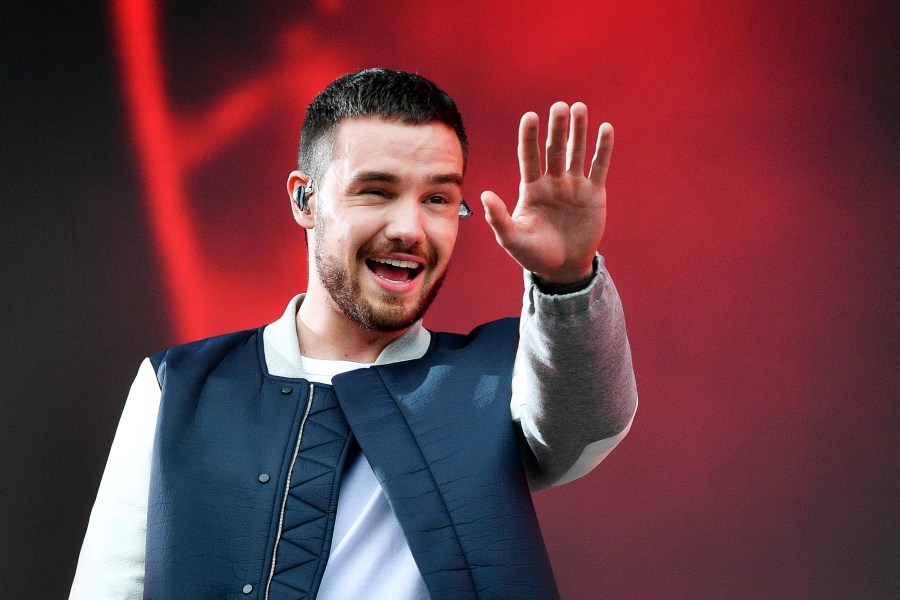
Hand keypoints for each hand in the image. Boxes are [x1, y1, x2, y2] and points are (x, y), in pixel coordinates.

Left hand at [481, 102, 612, 283]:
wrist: (562, 268)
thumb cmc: (533, 254)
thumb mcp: (512, 238)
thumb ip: (498, 217)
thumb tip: (484, 195)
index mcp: (531, 188)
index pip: (529, 156)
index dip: (529, 137)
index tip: (530, 117)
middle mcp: (552, 182)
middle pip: (554, 149)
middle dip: (557, 128)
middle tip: (559, 106)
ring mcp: (574, 186)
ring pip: (576, 152)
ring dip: (578, 131)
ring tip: (579, 108)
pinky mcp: (594, 193)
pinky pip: (599, 167)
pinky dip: (603, 148)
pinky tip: (605, 128)